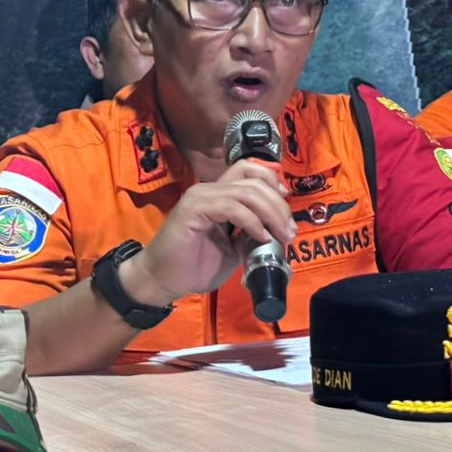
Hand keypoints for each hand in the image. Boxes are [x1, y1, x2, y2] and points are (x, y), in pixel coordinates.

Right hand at [120, 158, 294, 305]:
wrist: (162, 280)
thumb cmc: (192, 267)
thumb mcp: (232, 249)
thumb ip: (249, 235)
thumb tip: (275, 231)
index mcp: (217, 195)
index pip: (248, 170)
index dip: (272, 182)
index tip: (287, 208)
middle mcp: (208, 189)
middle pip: (253, 179)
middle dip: (278, 204)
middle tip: (289, 230)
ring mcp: (199, 197)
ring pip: (246, 191)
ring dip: (270, 213)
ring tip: (280, 235)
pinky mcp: (193, 210)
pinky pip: (231, 207)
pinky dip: (252, 221)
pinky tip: (260, 237)